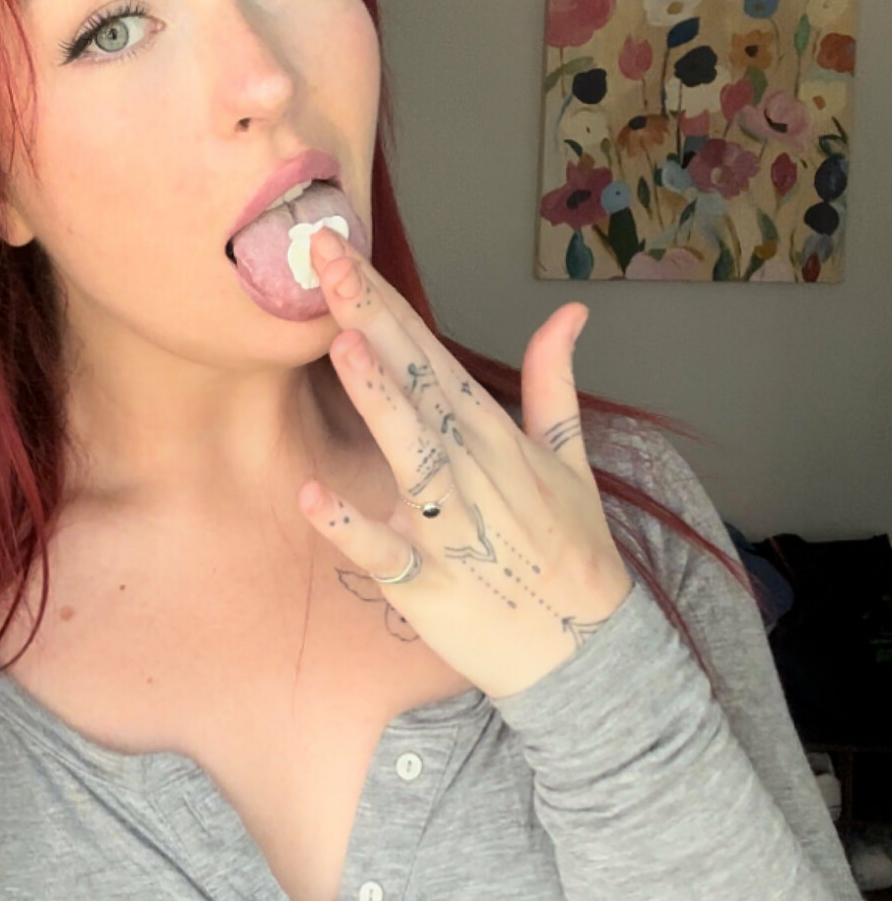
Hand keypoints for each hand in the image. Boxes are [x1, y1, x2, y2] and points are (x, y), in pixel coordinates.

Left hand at [297, 225, 632, 701]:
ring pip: (410, 456)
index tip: (342, 248)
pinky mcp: (430, 586)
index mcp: (492, 435)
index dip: (385, 300)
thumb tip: (569, 314)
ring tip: (345, 344)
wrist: (588, 652)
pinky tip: (313, 496)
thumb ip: (555, 384)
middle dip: (372, 318)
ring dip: (379, 402)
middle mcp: (472, 471)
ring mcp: (452, 528)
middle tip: (327, 257)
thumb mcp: (569, 460)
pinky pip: (385, 555)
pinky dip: (352, 529)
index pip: (429, 352)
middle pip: (415, 384)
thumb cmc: (570, 553)